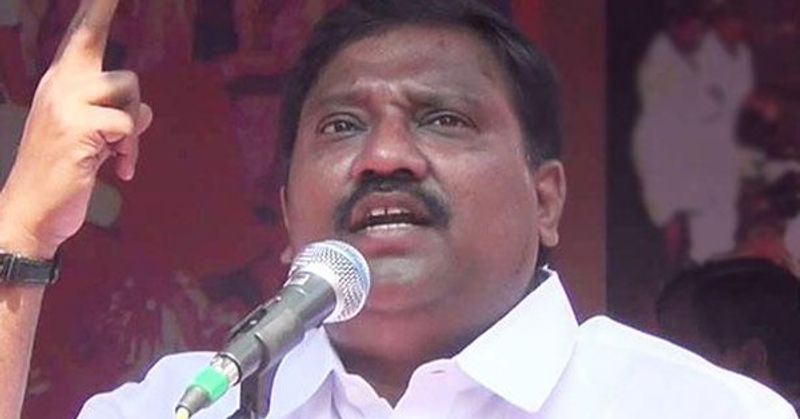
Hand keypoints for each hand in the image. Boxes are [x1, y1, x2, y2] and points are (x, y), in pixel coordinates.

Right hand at [0, 0, 151, 258]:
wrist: (32, 213)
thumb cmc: (64, 175)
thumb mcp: (91, 139)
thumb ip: (114, 117)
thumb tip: (145, 110)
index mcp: (59, 84)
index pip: (78, 35)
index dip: (95, 7)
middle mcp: (57, 84)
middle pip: (92, 36)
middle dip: (101, 3)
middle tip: (112, 1)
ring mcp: (63, 102)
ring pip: (128, 87)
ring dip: (134, 127)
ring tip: (117, 153)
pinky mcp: (76, 125)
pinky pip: (128, 123)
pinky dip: (131, 150)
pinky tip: (118, 170)